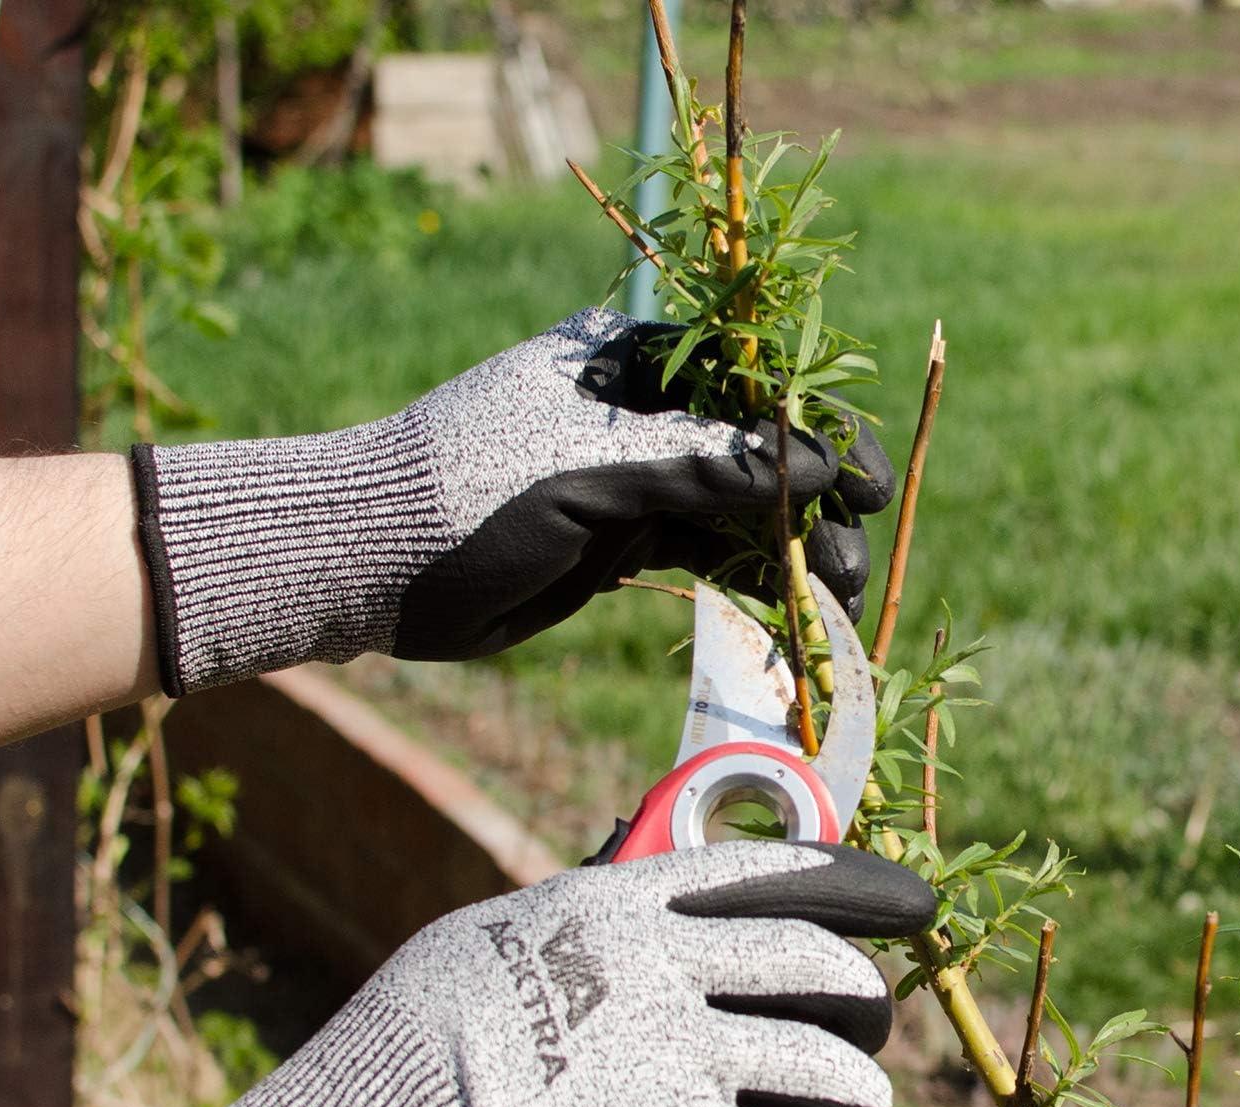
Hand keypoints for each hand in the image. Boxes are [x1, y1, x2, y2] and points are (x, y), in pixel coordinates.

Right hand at [127, 842, 933, 1106]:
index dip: (862, 884)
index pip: (774, 871)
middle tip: (868, 1035)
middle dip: (870, 1007)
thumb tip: (637, 892)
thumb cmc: (421, 1033)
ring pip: (834, 1072)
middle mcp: (666, 965)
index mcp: (626, 902)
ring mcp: (676, 1055)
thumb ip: (590, 919)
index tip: (917, 904)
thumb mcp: (508, 936)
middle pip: (826, 970)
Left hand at [133, 307, 895, 695]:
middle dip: (814, 510)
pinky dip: (748, 581)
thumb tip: (820, 464)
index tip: (867, 490)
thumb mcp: (588, 473)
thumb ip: (703, 468)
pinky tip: (790, 612)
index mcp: (633, 362)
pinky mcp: (624, 539)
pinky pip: (706, 553)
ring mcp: (636, 478)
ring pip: (738, 511)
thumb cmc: (466, 492)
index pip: (754, 386)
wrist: (372, 565)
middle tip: (852, 572)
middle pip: (758, 453)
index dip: (820, 435)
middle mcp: (644, 413)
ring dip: (789, 556)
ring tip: (836, 607)